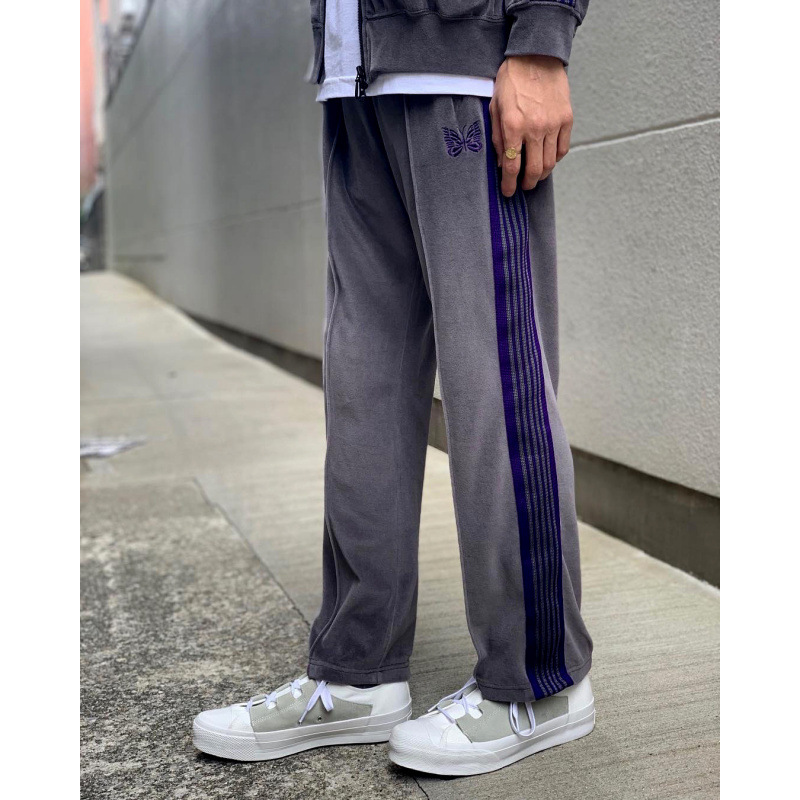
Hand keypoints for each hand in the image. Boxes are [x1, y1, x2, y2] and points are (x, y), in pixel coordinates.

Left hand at [490, 55, 572, 196]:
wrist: (536, 57)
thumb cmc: (512, 81)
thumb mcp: (496, 108)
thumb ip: (498, 138)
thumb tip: (502, 164)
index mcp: (514, 126)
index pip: (512, 166)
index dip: (509, 184)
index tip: (508, 192)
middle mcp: (535, 128)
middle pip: (535, 170)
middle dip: (528, 183)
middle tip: (523, 186)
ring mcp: (553, 124)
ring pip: (550, 163)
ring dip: (542, 174)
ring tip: (535, 175)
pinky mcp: (566, 119)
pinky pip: (562, 149)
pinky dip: (555, 159)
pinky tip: (548, 159)